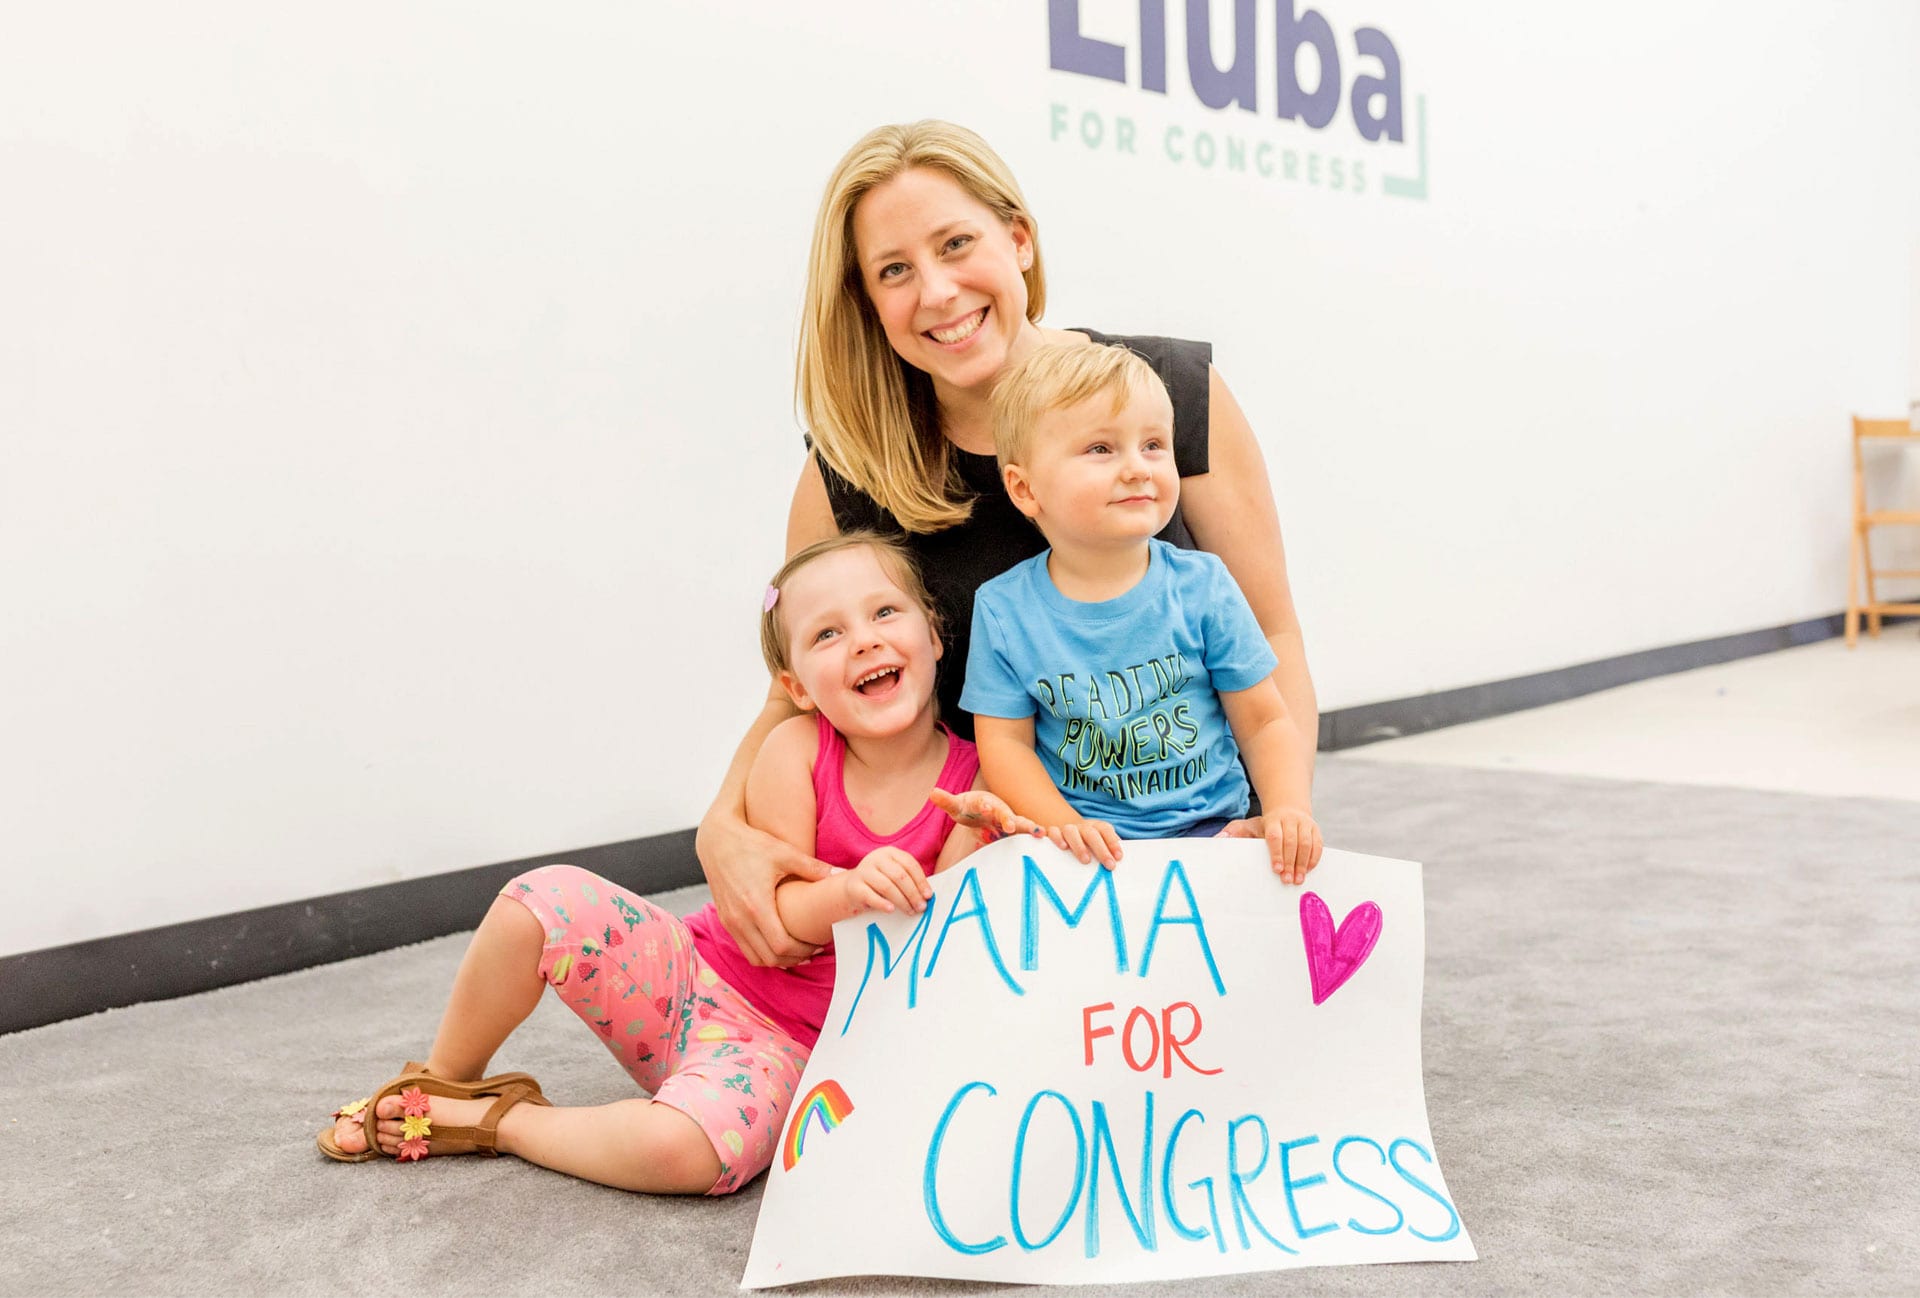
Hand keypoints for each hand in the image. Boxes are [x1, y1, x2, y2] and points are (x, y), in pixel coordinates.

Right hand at [695, 808, 833, 966]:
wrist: (717, 840)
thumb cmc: (751, 845)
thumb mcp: (784, 853)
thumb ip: (813, 868)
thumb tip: (842, 875)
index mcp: (756, 905)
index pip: (782, 945)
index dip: (803, 950)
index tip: (818, 943)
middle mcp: (740, 919)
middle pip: (770, 958)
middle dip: (794, 959)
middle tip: (812, 950)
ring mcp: (730, 922)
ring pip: (755, 958)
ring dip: (777, 959)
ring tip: (797, 950)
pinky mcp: (725, 920)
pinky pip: (745, 948)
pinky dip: (762, 952)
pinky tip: (777, 942)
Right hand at [843, 846, 934, 916]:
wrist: (852, 887)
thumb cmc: (880, 882)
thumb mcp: (894, 876)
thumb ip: (909, 881)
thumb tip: (927, 896)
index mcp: (889, 853)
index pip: (909, 864)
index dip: (921, 881)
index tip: (928, 896)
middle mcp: (876, 859)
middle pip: (899, 876)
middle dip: (913, 893)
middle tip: (921, 907)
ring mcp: (864, 871)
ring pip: (887, 886)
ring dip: (902, 901)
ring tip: (910, 911)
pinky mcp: (854, 886)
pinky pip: (870, 896)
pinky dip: (882, 904)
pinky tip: (891, 910)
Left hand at [929, 788, 1044, 840]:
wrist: (982, 811)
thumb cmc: (968, 808)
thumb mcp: (956, 805)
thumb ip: (946, 801)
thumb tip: (932, 792)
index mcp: (987, 803)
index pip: (988, 805)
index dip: (988, 808)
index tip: (986, 809)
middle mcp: (1001, 811)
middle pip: (1009, 815)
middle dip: (1014, 821)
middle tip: (1017, 828)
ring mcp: (1010, 822)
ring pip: (1022, 825)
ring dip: (1031, 829)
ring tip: (1042, 834)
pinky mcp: (1014, 834)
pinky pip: (1026, 837)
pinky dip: (1035, 840)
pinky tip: (1046, 847)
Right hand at [1043, 819, 1122, 868]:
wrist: (1066, 830)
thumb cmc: (1087, 843)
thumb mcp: (1099, 843)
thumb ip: (1108, 850)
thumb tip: (1118, 861)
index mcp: (1095, 827)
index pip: (1106, 830)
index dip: (1113, 842)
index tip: (1119, 857)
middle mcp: (1081, 826)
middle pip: (1091, 834)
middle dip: (1101, 850)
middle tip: (1109, 865)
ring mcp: (1067, 829)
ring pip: (1071, 831)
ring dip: (1079, 845)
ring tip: (1086, 860)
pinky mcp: (1053, 832)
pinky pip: (1052, 832)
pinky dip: (1056, 837)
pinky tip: (1062, 847)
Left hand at [1222, 808, 1322, 884]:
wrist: (1287, 810)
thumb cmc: (1264, 825)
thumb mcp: (1246, 825)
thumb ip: (1233, 832)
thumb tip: (1218, 839)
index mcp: (1272, 820)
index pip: (1274, 836)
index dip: (1276, 853)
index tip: (1276, 869)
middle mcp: (1290, 820)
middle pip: (1292, 842)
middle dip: (1290, 862)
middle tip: (1287, 880)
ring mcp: (1305, 824)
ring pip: (1307, 844)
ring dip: (1303, 863)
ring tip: (1298, 880)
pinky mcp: (1315, 830)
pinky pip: (1318, 845)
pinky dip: (1313, 859)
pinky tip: (1308, 871)